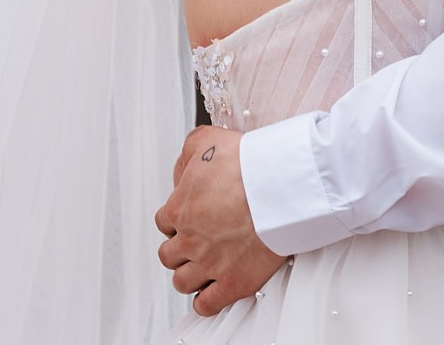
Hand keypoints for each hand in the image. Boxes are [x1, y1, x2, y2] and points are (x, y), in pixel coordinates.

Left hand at [155, 127, 286, 316]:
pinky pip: (207, 304)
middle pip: (169, 255)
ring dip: (189, 275)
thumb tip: (182, 168)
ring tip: (203, 267)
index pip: (164, 222)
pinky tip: (212, 291)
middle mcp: (189, 240)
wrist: (279, 186)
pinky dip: (205, 301)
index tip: (190, 218)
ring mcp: (210, 264)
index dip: (176, 219)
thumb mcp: (207, 139)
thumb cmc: (248, 163)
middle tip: (196, 242)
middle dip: (180, 248)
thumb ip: (188, 153)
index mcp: (179, 210)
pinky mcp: (233, 282)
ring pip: (182, 282)